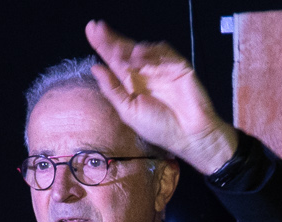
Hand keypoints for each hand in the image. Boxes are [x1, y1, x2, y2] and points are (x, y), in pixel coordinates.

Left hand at [87, 21, 238, 173]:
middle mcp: (144, 74)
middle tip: (96, 27)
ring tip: (119, 53)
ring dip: (128, 48)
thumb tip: (95, 68)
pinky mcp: (177, 65)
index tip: (91, 30)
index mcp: (131, 85)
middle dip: (111, 38)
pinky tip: (140, 56)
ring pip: (143, 49)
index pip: (114, 61)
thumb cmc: (159, 128)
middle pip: (125, 50)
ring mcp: (161, 68)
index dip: (103, 45)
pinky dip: (151, 51)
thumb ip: (112, 90)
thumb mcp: (129, 111)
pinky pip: (163, 52)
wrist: (189, 135)